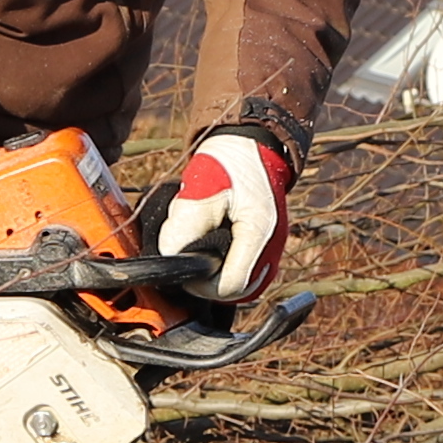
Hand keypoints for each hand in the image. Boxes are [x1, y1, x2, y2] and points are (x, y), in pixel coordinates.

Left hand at [152, 127, 291, 299]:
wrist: (250, 149)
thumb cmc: (226, 164)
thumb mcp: (198, 191)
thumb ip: (182, 229)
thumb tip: (170, 260)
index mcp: (258, 234)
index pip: (228, 287)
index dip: (200, 284)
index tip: (184, 264)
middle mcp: (272, 250)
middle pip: (233, 292)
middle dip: (206, 277)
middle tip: (191, 249)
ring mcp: (272, 253)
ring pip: (237, 285)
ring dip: (214, 272)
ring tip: (203, 242)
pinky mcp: (267, 252)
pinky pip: (242, 273)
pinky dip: (224, 264)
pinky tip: (214, 243)